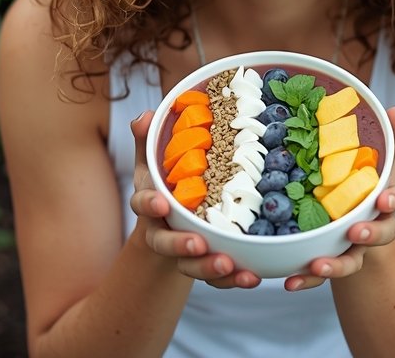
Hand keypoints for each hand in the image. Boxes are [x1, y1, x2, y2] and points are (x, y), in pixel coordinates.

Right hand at [127, 111, 262, 288]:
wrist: (172, 219)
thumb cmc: (166, 182)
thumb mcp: (156, 160)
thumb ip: (149, 139)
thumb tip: (145, 115)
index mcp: (151, 202)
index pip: (143, 204)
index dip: (149, 205)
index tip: (162, 203)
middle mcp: (163, 230)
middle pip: (166, 243)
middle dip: (182, 246)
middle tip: (199, 245)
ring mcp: (185, 251)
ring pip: (192, 266)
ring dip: (210, 269)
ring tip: (231, 266)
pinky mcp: (206, 264)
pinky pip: (216, 277)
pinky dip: (232, 279)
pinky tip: (251, 277)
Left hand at [283, 106, 394, 291]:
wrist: (352, 214)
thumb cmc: (367, 179)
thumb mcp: (379, 157)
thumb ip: (390, 136)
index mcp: (387, 197)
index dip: (393, 200)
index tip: (383, 200)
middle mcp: (375, 224)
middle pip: (380, 234)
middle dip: (369, 236)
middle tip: (355, 234)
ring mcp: (353, 246)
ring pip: (351, 260)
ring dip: (336, 266)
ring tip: (317, 266)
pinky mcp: (331, 259)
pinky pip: (320, 271)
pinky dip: (306, 278)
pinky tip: (289, 282)